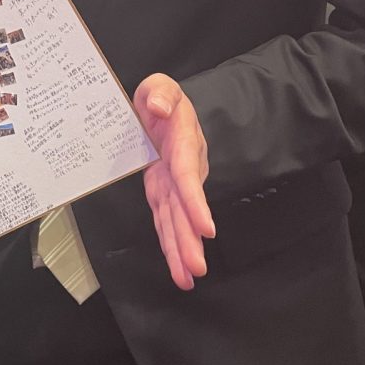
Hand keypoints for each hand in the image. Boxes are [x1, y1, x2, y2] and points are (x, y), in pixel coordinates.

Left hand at [134, 73, 214, 290]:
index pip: (188, 175)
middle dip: (191, 239)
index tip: (206, 228)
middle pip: (186, 208)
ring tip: (188, 279)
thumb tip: (159, 107)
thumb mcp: (159, 85)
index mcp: (183, 143)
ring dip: (183, 250)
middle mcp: (182, 169)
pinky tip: (179, 271)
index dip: (195, 201)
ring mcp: (173, 184)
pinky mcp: (162, 192)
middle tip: (197, 268)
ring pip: (177, 221)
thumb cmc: (161, 97)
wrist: (161, 107)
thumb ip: (161, 92)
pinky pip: (166, 221)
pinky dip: (171, 245)